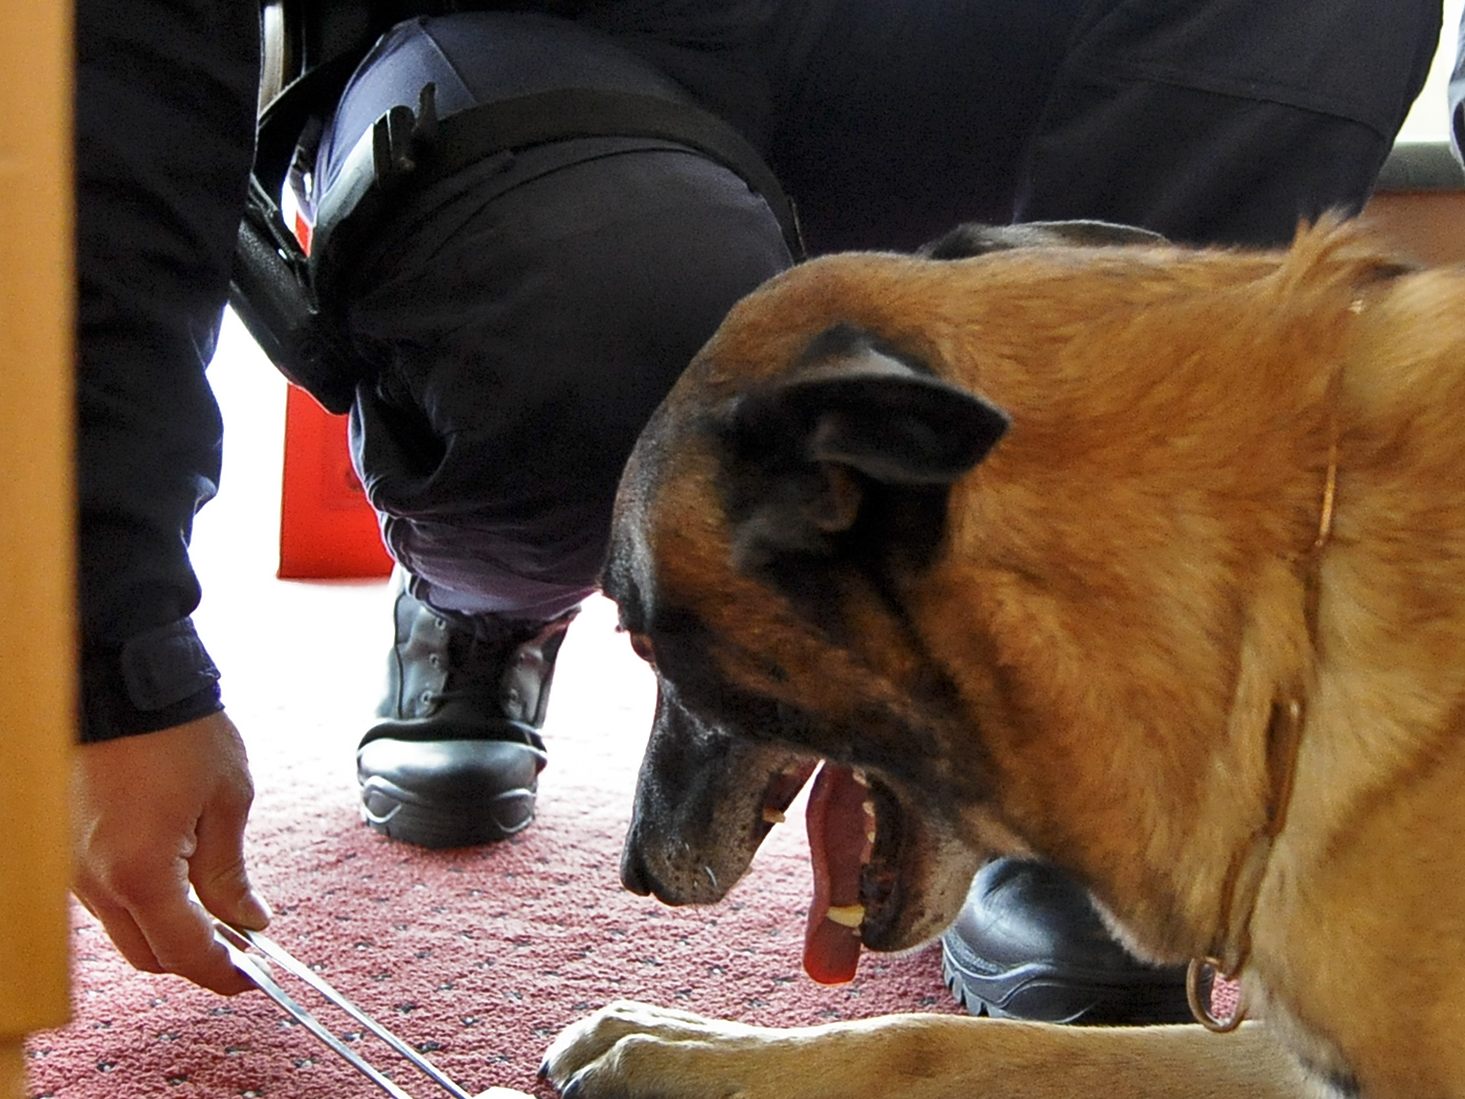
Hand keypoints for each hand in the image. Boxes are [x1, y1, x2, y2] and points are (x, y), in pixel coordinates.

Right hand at [71, 710, 270, 993]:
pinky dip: (142, 903)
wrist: (125, 684)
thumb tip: (249, 920)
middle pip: (147, 954)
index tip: (252, 976)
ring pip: (123, 929)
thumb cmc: (179, 735)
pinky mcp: (67, 851)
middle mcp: (95, 881)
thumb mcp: (227, 800)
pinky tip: (178, 880)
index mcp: (139, 873)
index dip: (222, 972)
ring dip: (167, 930)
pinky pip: (105, 899)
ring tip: (216, 905)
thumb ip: (230, 873)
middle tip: (242, 944)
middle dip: (195, 957)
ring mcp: (74, 868)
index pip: (183, 952)